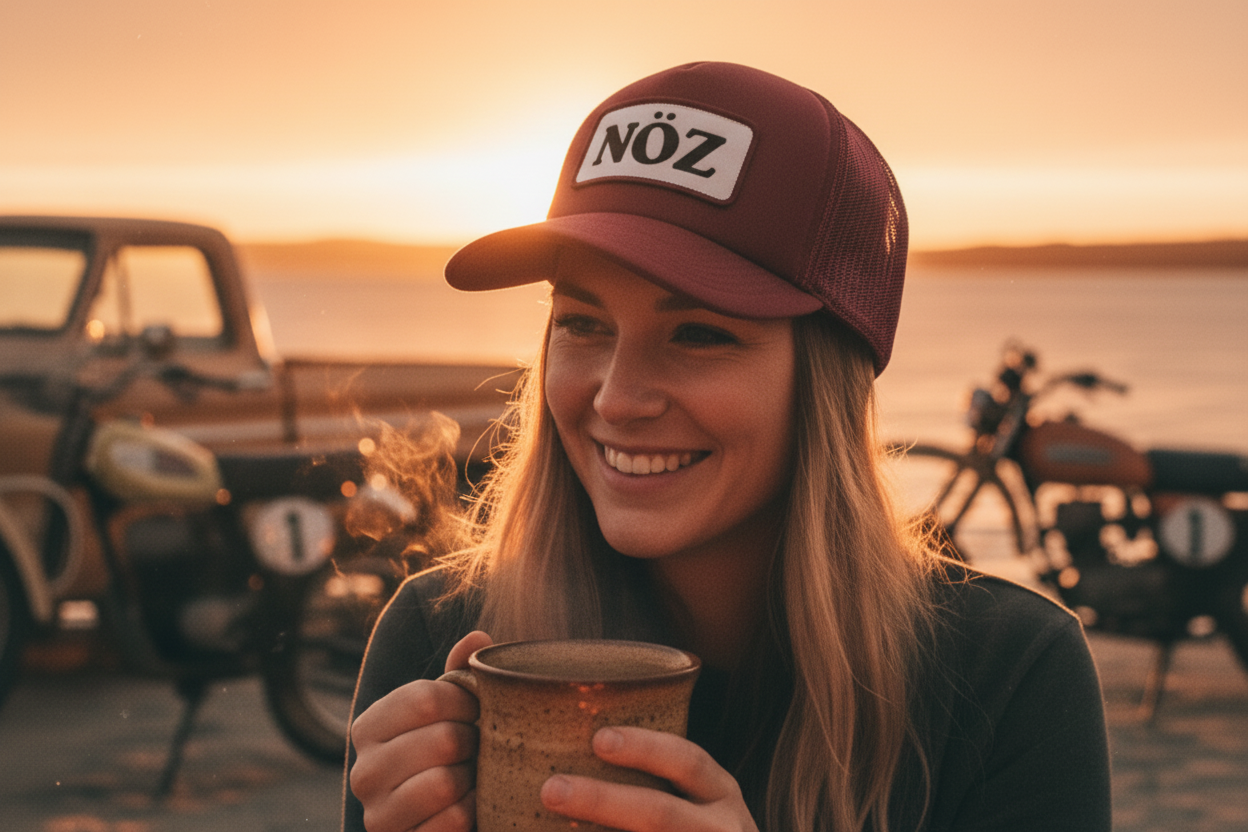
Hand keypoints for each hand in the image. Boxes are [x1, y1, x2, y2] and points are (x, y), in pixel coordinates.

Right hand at [349, 630, 493, 831]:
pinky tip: (470, 806)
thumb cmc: (448, 754)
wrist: (441, 819)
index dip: (467, 700)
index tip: (477, 709)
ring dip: (473, 779)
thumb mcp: (450, 710)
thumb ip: (460, 673)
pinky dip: (471, 812)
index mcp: (369, 726)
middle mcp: (363, 770)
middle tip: (479, 747)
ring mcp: (377, 813)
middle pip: (443, 739)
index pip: (426, 697)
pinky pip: (451, 822)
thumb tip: (478, 638)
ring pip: (444, 782)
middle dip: (474, 742)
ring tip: (473, 775)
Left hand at [539, 726, 758, 831]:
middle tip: (552, 789)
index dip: (645, 748)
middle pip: (660, 814)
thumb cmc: (696, 825)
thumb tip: (576, 750)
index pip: (688, 761)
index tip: (597, 739)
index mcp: (721, 793)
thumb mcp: (698, 801)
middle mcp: (723, 828)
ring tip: (553, 819)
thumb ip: (653, 781)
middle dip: (603, 801)